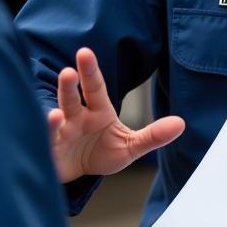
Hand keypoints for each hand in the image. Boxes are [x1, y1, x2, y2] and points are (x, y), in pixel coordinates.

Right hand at [47, 47, 183, 181]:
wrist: (78, 174)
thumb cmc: (101, 153)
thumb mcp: (130, 146)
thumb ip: (153, 135)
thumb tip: (181, 123)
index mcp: (97, 111)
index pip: (95, 88)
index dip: (90, 71)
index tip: (84, 52)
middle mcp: (75, 117)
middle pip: (71, 98)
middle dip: (69, 85)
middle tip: (69, 71)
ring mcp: (60, 134)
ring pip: (55, 121)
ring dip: (54, 118)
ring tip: (56, 114)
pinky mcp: (49, 152)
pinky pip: (47, 145)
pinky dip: (46, 143)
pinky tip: (46, 139)